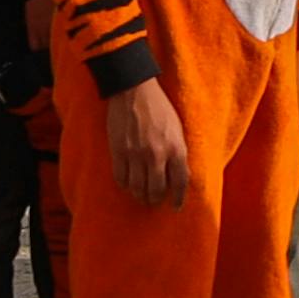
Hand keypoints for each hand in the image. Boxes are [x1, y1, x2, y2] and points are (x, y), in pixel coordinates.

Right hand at [105, 73, 194, 208]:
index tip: (175, 207)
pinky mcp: (119, 151)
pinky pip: (121, 178)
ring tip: (141, 196)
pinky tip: (127, 184)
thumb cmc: (159, 108)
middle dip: (155, 200)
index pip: (180, 183)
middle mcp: (157, 155)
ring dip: (139, 195)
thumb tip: (178, 176)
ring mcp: (136, 154)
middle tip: (154, 201)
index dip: (178, 199)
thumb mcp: (177, 129)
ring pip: (137, 188)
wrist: (134, 90)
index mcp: (176, 148)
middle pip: (156, 190)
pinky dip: (124, 184)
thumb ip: (178, 153)